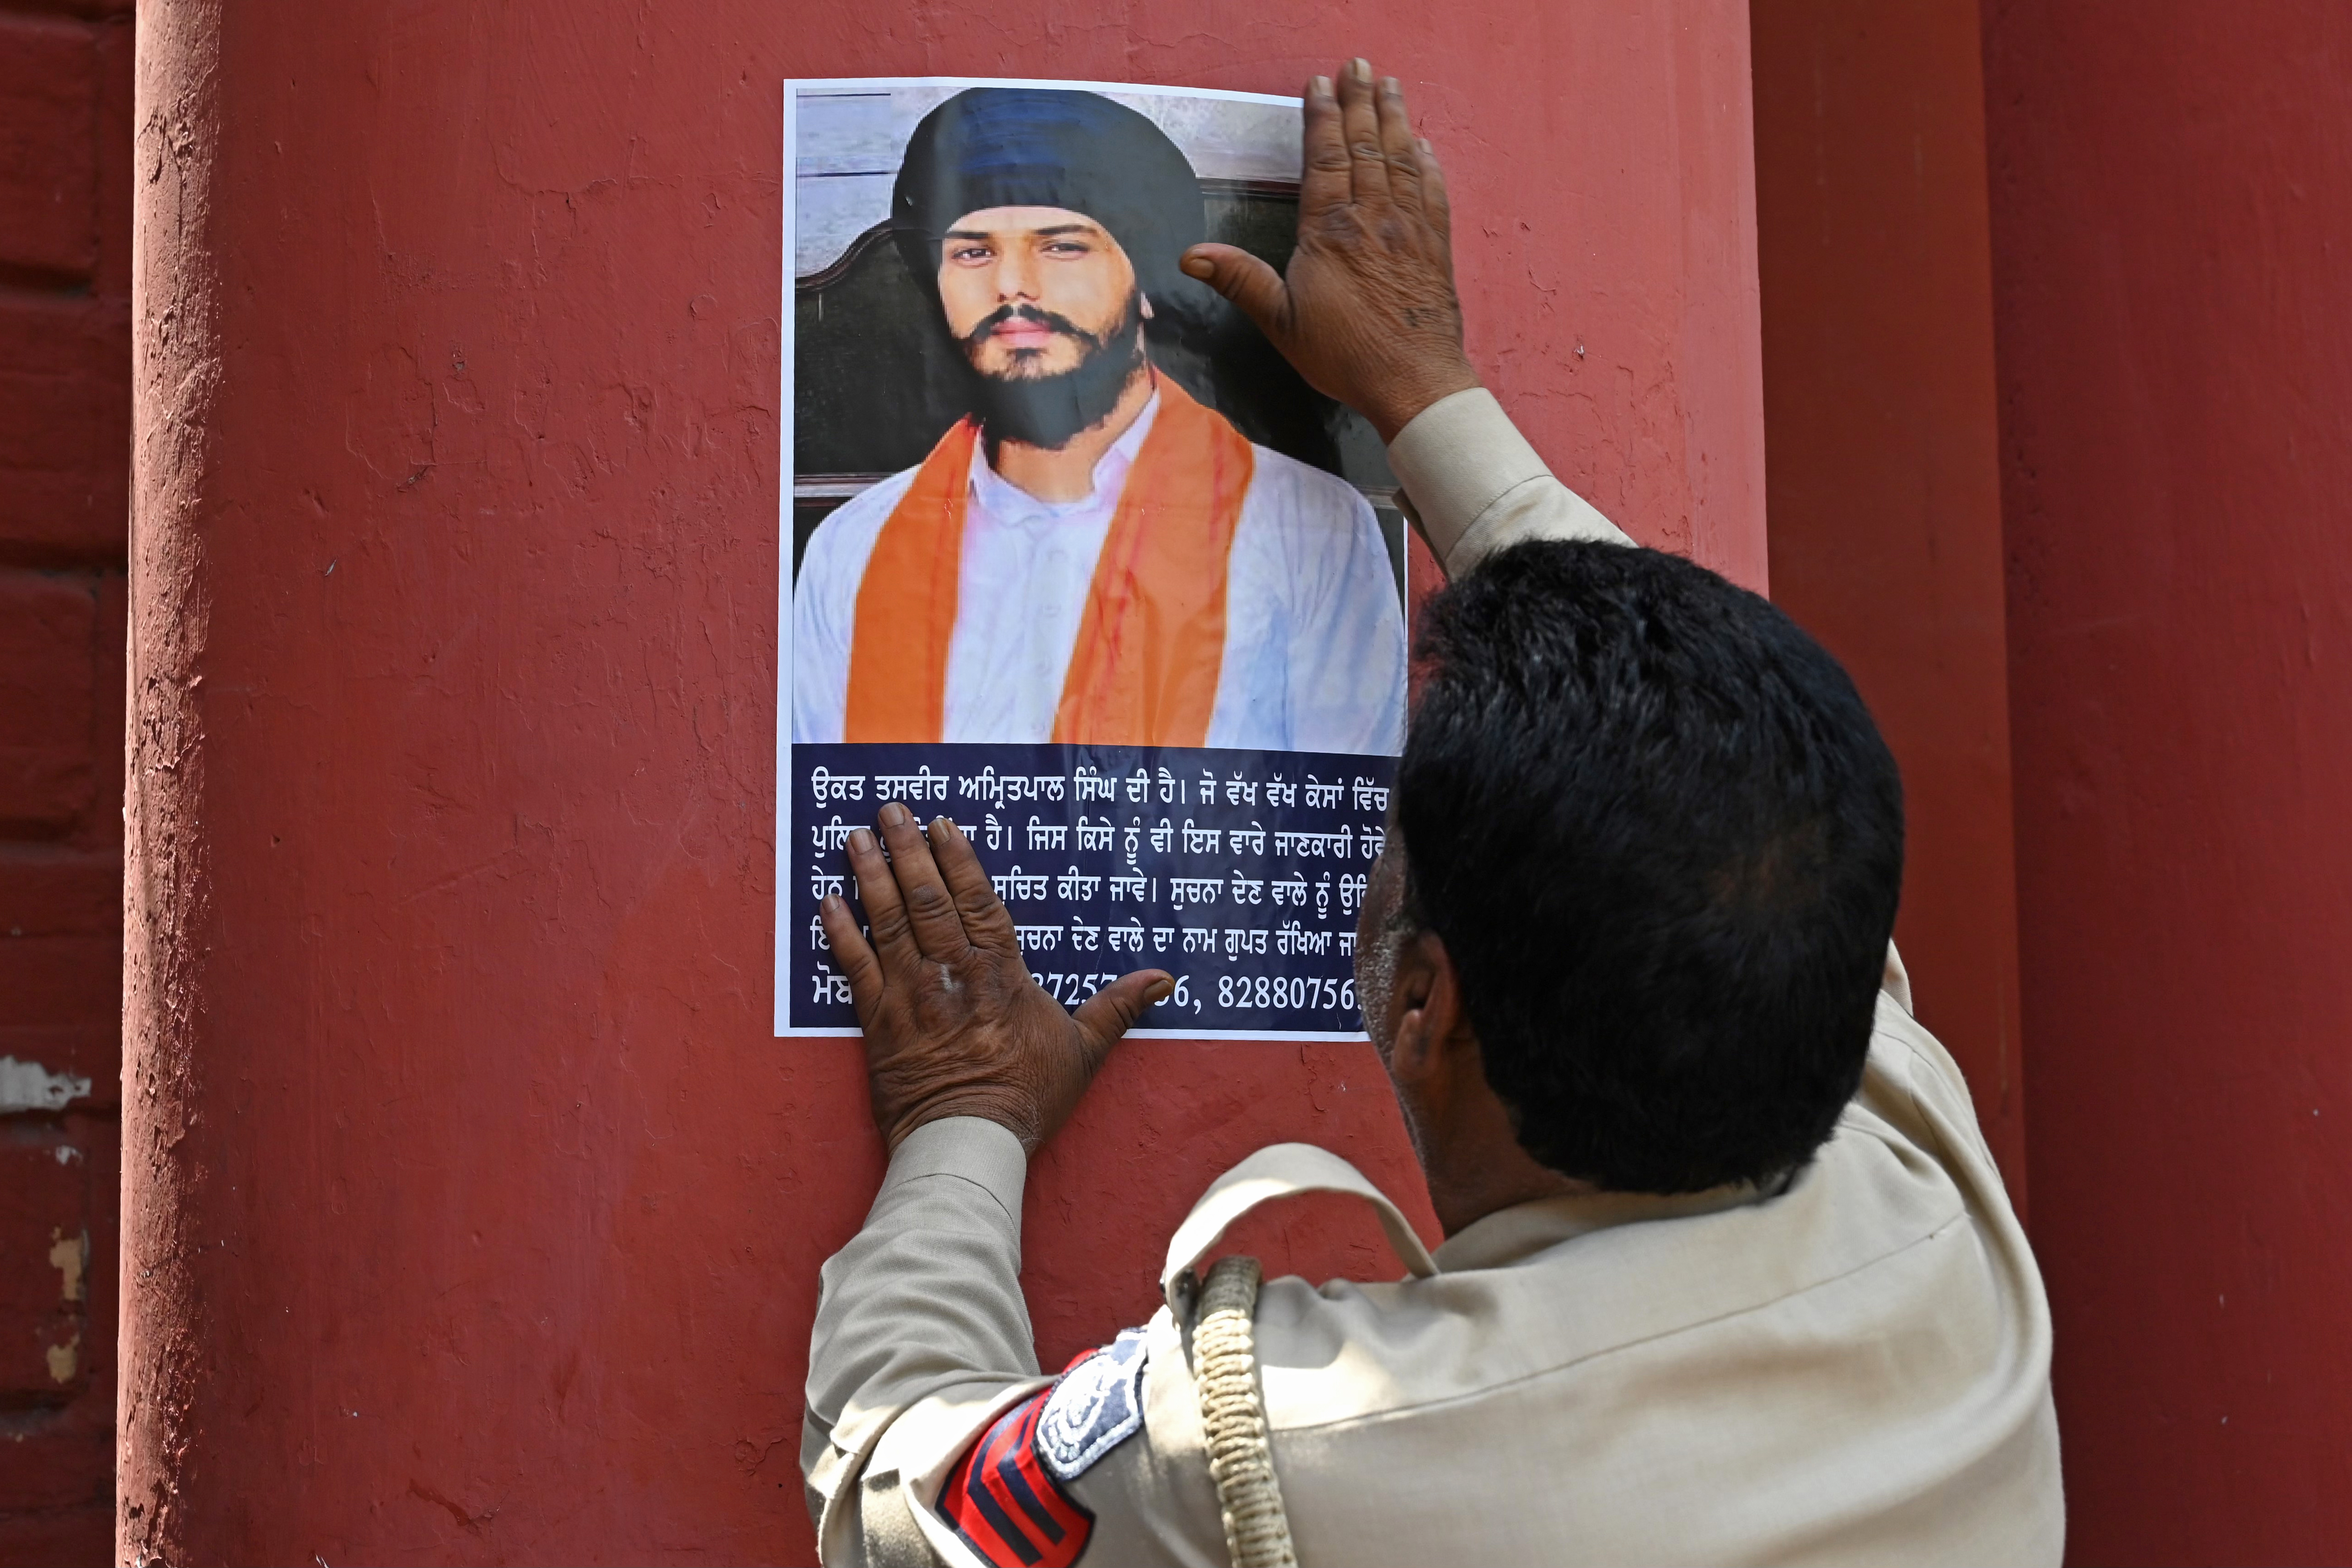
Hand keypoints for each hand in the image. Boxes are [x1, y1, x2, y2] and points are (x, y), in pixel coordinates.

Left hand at [820, 802, 1173, 1152]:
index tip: (942, 824)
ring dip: (870, 875)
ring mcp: (910, 993)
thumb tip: (1164, 980)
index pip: (976, 899)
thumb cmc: (1027, 1096)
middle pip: (927, 896)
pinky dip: (840, 931)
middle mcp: (951, 971)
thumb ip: (1117, 1006)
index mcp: (999, 971)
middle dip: (906, 848)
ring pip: (887, 920)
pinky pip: (854, 966)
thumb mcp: (1083, 1049)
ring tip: (854, 838)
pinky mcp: (878, 1021)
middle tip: (890, 810)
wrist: (970, 1140)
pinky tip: (828, 900)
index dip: (958, 858)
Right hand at [1180, 59, 1480, 441]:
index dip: (1322, 118)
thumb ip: (1240, 281)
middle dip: (1360, 102)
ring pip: (1401, 159)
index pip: (1325, 159)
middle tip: (1357, 66)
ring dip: (1394, 118)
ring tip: (1388, 85)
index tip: (1319, 86)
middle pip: (1366, 146)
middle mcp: (1374, 219)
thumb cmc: (1346, 356)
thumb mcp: (1282, 323)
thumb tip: (1191, 256)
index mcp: (1332, 231)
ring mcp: (1410, 228)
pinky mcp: (1436, 246)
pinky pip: (1433, 191)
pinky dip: (1427, 162)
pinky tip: (1423, 144)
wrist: (1415, 382)